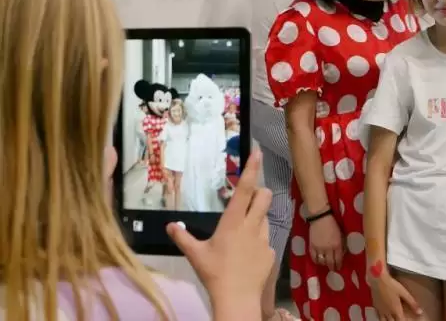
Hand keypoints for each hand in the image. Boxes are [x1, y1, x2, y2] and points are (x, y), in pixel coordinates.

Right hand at [167, 146, 273, 311]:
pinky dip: (258, 242)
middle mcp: (251, 226)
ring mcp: (264, 239)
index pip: (245, 189)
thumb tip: (170, 225)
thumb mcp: (195, 255)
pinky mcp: (270, 252)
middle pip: (264, 197)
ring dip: (258, 218)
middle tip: (249, 199)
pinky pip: (266, 240)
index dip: (252, 168)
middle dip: (260, 193)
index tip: (258, 152)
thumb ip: (183, 237)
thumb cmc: (214, 274)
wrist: (237, 298)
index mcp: (233, 222)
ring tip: (243, 234)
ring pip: (265, 218)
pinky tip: (247, 256)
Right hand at [308, 213, 343, 270]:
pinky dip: (316, 261)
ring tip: (325, 265)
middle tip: (333, 269)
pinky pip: (313, 257)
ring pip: (322, 261)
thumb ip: (341, 244)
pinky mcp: (311, 246)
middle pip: (330, 262)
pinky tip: (318, 261)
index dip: (338, 265)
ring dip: (324, 264)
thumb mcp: (341, 234)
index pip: (338, 259)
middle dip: (332, 267)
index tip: (339, 268)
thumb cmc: (333, 223)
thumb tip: (341, 252)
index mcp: (337, 245)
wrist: (320, 217)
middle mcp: (328, 249)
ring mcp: (319, 248)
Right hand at [368, 267, 422, 320]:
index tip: (408, 320)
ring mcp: (381, 310)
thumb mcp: (404, 293)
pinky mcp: (376, 306)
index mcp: (396, 310)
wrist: (378, 280)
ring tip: (392, 319)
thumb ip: (412, 303)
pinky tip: (383, 317)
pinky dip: (382, 319)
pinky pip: (379, 317)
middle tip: (400, 319)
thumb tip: (419, 312)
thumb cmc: (391, 285)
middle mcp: (388, 312)